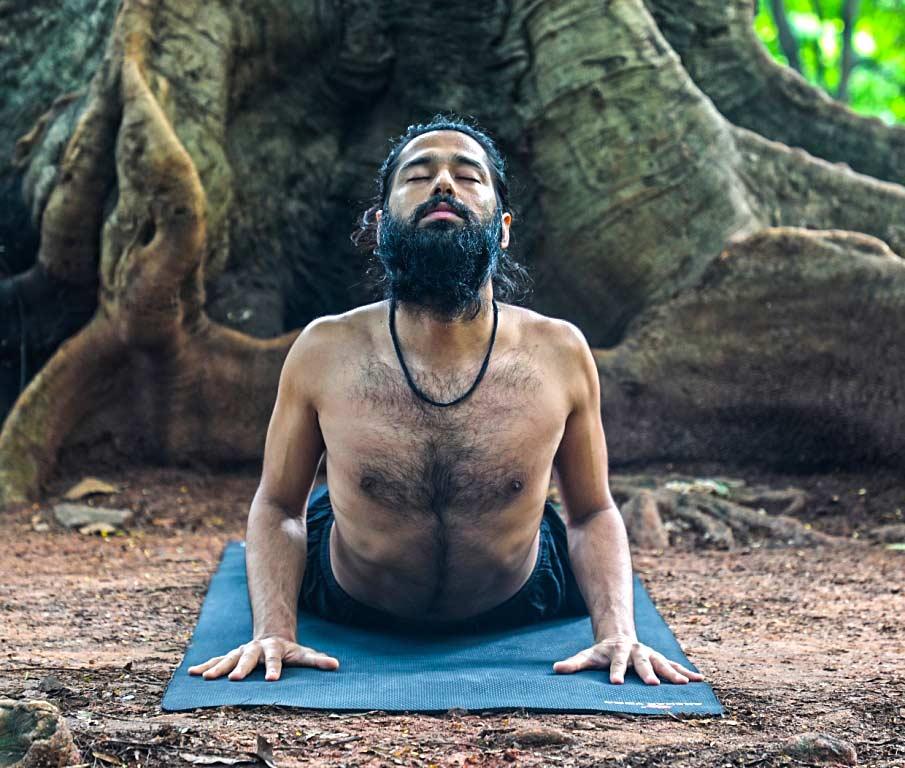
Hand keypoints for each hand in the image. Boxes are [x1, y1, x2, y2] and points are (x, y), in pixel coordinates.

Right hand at [187, 635, 339, 681]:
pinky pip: (217, 660)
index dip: (274, 668)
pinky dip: (206, 666)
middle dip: (241, 668)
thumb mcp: (304, 654)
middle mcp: (256, 649)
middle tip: (234, 679)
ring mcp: (242, 651)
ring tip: (205, 678)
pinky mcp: (232, 655)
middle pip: (248, 658)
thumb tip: (336, 665)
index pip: (275, 659)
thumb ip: (318, 660)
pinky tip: (193, 673)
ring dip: (217, 668)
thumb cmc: (290, 650)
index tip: (272, 680)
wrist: (273, 634)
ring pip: (228, 658)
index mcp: (274, 649)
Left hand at [552, 634, 704, 684]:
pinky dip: (686, 672)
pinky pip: (674, 665)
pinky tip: (699, 680)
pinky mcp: (660, 659)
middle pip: (642, 663)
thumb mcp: (588, 655)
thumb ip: (574, 663)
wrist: (619, 635)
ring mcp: (650, 654)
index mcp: (617, 652)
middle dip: (648, 673)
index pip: (615, 663)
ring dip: (673, 673)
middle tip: (654, 685)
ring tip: (684, 684)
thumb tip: (556, 669)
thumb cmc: (601, 651)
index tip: (616, 683)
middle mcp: (636, 652)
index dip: (615, 672)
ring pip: (662, 663)